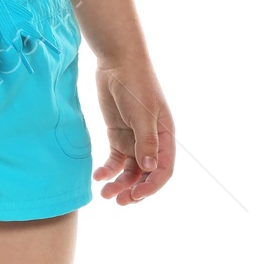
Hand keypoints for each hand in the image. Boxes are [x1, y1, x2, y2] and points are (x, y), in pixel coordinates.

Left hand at [93, 59, 174, 205]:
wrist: (117, 63)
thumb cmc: (136, 84)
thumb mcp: (142, 113)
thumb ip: (146, 141)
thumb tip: (150, 169)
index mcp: (165, 137)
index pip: (163, 170)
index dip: (152, 186)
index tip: (136, 195)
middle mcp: (151, 142)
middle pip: (145, 175)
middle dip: (134, 190)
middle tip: (119, 201)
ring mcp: (134, 139)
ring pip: (129, 171)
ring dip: (119, 184)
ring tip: (105, 194)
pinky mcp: (117, 135)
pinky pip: (114, 160)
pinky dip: (107, 170)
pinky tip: (98, 176)